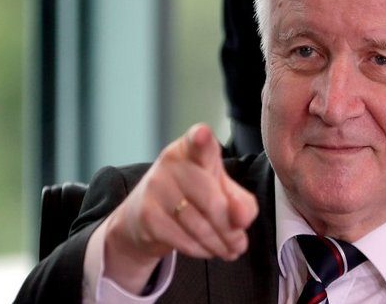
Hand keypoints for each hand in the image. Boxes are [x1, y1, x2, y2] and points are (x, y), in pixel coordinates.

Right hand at [101, 123, 258, 292]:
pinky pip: (183, 240)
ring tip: (230, 250)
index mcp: (193, 150)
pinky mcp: (147, 215)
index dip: (200, 139)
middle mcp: (172, 163)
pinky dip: (201, 250)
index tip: (201, 134)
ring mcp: (156, 188)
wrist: (142, 218)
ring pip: (199, 225)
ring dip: (219, 244)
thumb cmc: (191, 196)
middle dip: (230, 229)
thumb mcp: (221, 192)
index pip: (198, 142)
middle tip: (241, 244)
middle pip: (212, 201)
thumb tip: (243, 219)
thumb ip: (241, 203)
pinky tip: (208, 250)